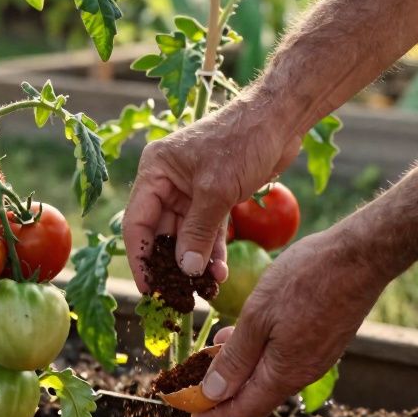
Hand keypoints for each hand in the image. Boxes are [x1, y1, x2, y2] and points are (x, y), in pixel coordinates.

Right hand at [123, 95, 296, 287]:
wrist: (279, 121)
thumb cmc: (242, 142)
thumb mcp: (216, 190)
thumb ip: (198, 233)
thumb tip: (185, 270)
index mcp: (155, 171)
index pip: (137, 222)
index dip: (140, 258)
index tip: (149, 289)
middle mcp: (168, 181)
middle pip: (160, 232)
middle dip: (171, 264)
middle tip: (178, 295)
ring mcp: (191, 190)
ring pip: (186, 235)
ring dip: (194, 261)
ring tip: (203, 289)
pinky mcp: (215, 196)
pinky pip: (207, 231)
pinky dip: (212, 251)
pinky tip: (219, 273)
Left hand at [190, 227, 392, 416]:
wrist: (361, 256)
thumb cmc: (307, 280)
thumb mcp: (258, 316)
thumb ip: (236, 357)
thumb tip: (213, 392)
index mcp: (285, 373)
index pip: (245, 409)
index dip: (216, 416)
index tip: (193, 415)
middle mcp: (304, 373)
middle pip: (258, 397)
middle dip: (225, 396)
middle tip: (196, 387)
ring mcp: (318, 357)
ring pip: (271, 376)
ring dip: (242, 371)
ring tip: (214, 355)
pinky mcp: (325, 340)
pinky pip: (286, 359)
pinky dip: (260, 355)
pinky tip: (246, 334)